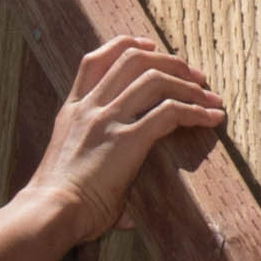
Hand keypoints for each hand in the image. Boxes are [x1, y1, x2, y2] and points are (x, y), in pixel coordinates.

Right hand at [33, 34, 223, 236]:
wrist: (47, 214)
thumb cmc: (57, 208)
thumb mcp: (71, 176)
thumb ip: (99, 178)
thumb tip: (127, 217)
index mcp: (72, 112)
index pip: (96, 60)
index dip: (127, 44)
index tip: (151, 45)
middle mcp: (90, 108)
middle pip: (133, 59)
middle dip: (169, 60)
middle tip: (194, 74)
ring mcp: (108, 121)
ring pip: (155, 79)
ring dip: (189, 84)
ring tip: (210, 96)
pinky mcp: (127, 140)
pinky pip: (169, 112)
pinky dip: (196, 111)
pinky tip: (212, 118)